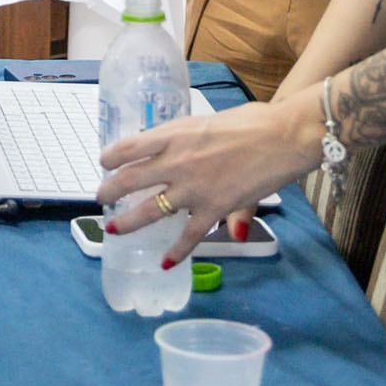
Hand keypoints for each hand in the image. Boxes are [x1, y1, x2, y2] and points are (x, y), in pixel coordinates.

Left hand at [98, 98, 315, 266]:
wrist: (283, 136)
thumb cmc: (254, 122)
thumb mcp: (212, 123)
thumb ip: (193, 144)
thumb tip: (178, 156)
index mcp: (175, 134)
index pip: (129, 146)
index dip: (111, 156)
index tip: (105, 162)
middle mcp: (177, 161)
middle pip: (130, 179)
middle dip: (109, 191)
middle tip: (101, 198)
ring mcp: (193, 188)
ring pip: (149, 211)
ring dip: (127, 223)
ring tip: (113, 230)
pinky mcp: (214, 208)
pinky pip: (187, 236)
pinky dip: (175, 252)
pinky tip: (164, 262)